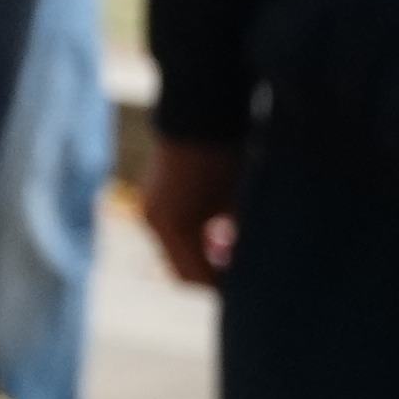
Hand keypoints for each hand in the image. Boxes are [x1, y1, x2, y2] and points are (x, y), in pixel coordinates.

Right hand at [136, 131, 249, 292]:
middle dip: (212, 272)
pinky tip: (218, 225)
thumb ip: (240, 238)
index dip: (222, 287)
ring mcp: (150, 207)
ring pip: (176, 249)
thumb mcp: (240, 202)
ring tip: (232, 244)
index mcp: (174, 227)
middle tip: (242, 271)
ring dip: (203, 253)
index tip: (247, 288)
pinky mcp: (153, 195)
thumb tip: (248, 266)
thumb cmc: (227, 156)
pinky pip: (172, 230)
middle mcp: (154, 222)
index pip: (195, 277)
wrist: (201, 110)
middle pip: (181, 267)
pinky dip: (194, 235)